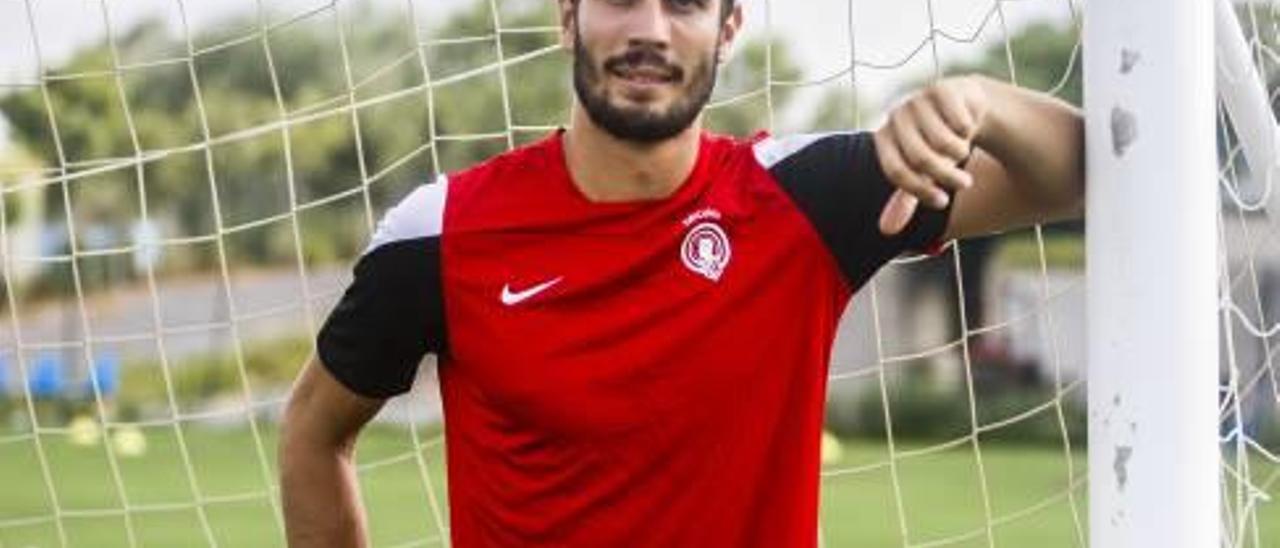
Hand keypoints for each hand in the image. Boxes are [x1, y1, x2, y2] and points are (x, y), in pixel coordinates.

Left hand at [873, 76, 989, 234]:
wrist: (960, 108)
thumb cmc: (935, 145)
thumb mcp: (920, 174)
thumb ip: (903, 201)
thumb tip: (885, 231)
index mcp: (884, 138)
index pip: (896, 171)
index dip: (920, 191)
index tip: (942, 201)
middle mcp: (896, 117)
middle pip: (921, 159)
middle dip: (948, 177)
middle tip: (965, 185)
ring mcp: (917, 100)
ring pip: (942, 142)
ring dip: (961, 156)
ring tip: (963, 154)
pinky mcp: (941, 89)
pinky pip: (959, 123)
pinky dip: (968, 132)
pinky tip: (967, 126)